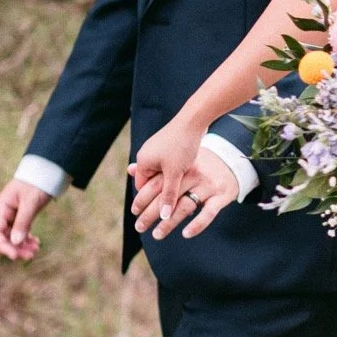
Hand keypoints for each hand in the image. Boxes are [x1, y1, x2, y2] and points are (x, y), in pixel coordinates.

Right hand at [0, 179, 52, 261]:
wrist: (47, 172)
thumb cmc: (37, 183)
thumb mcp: (30, 202)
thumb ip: (23, 222)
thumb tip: (15, 242)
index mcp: (2, 207)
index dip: (3, 245)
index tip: (14, 255)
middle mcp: (5, 212)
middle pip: (5, 236)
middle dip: (15, 247)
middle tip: (30, 255)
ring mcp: (13, 215)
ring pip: (14, 236)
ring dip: (22, 245)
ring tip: (36, 250)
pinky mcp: (23, 216)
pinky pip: (21, 232)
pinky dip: (28, 239)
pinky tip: (37, 243)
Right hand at [129, 115, 204, 235]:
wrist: (194, 120)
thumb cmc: (182, 146)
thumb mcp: (175, 174)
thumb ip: (169, 195)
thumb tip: (163, 217)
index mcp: (143, 161)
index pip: (142, 188)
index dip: (149, 202)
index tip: (156, 215)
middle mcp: (147, 154)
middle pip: (150, 181)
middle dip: (158, 194)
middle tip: (165, 210)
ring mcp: (157, 148)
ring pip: (161, 173)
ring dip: (168, 183)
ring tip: (178, 196)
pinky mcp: (168, 144)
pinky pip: (168, 163)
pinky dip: (174, 172)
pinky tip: (184, 179)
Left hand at [131, 146, 238, 241]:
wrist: (233, 161)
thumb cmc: (200, 164)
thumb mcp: (180, 162)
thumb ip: (157, 168)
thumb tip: (130, 170)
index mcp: (181, 166)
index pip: (158, 183)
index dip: (143, 198)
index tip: (134, 211)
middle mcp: (194, 174)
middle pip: (168, 197)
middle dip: (151, 213)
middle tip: (139, 227)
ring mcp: (208, 186)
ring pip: (185, 206)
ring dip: (169, 223)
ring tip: (156, 234)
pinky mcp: (222, 196)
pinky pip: (208, 213)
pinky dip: (197, 224)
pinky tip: (185, 234)